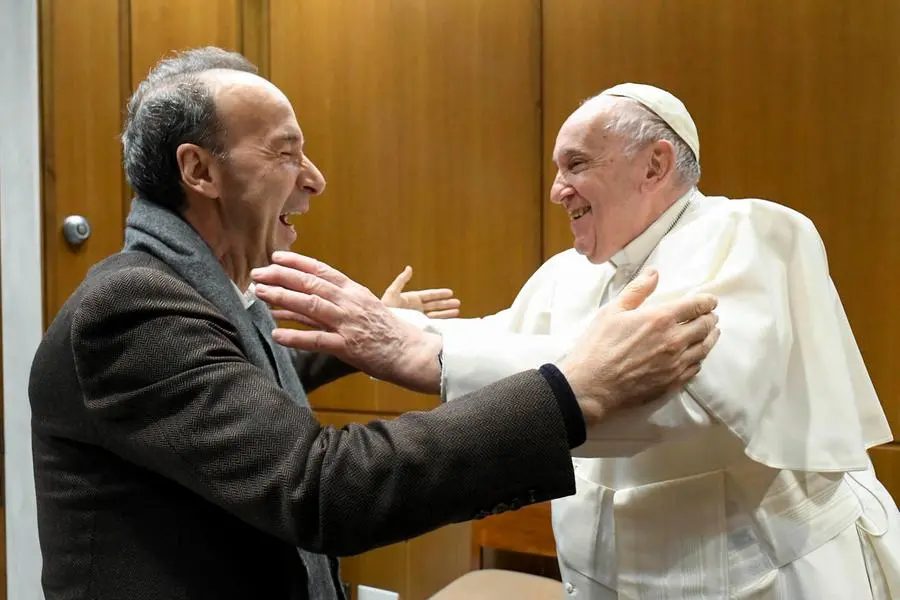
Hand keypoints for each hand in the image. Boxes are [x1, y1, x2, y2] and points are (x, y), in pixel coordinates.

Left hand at [251, 252, 442, 393]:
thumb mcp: (362, 308)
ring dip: (282, 298)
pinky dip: (295, 336)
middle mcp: (349, 303)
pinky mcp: (348, 347)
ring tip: (260, 294)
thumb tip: (293, 302)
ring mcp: (348, 324)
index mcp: (353, 291)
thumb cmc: (384, 330)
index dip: (297, 262)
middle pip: (311, 284)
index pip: (321, 270)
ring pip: (311, 305)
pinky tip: (276, 334)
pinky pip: (316, 340)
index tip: (275, 258)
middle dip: (281, 277)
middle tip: (257, 274)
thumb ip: (330, 304)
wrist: (409, 351)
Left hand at [381, 266, 460, 318]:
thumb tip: (409, 268)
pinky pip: (432, 325)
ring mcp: (417, 318)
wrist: (381, 326)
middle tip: (458, 302)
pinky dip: (441, 323)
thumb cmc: (385, 308)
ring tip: (458, 311)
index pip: (429, 295)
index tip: (450, 292)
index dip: (439, 294)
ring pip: (436, 315)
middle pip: (435, 305)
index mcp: (412, 299)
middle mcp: (416, 309)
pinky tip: (449, 323)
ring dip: (446, 313)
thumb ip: (401, 281)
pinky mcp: (417, 327)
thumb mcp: (392, 293)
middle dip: (446, 304)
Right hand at [559, 269, 719, 424]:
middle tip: (710, 316)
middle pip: (705, 326)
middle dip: (710, 318)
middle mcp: (674, 341)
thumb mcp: (611, 312)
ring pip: (704, 348)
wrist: (591, 386)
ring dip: (710, 338)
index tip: (710, 301)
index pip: (695, 306)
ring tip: (711, 333)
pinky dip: (699, 359)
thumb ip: (636, 290)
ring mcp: (675, 364)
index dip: (706, 301)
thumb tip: (654, 273)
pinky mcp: (672, 383)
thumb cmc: (597, 348)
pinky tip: (696, 356)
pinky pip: (695, 369)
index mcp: (660, 319)